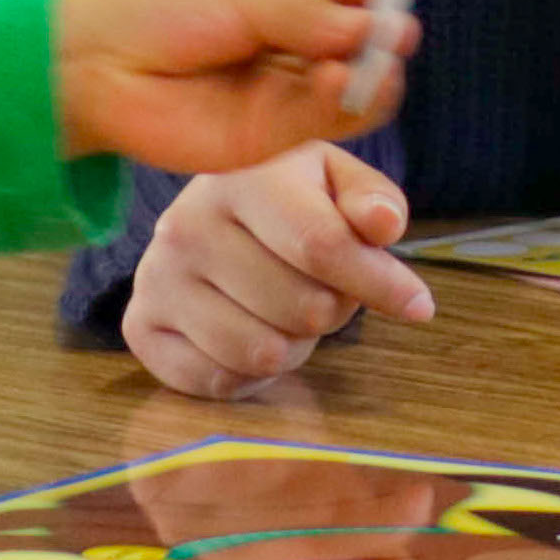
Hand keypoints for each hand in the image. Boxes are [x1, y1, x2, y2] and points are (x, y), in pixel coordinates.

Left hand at [53, 0, 411, 173]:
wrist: (99, 67)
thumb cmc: (161, 10)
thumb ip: (311, 14)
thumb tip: (385, 31)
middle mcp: (297, 39)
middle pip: (368, 37)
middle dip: (385, 36)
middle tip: (387, 37)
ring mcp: (288, 87)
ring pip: (362, 85)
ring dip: (374, 75)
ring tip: (356, 66)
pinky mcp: (276, 133)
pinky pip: (332, 120)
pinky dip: (347, 103)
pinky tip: (335, 83)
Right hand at [121, 144, 432, 398]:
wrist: (214, 212)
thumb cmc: (292, 197)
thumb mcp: (339, 181)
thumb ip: (372, 200)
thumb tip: (384, 226)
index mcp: (242, 177)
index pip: (320, 245)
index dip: (378, 283)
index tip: (419, 306)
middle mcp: (186, 223)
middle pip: (300, 308)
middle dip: (332, 310)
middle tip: (322, 289)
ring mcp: (155, 277)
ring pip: (260, 352)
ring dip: (294, 346)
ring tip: (287, 311)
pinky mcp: (139, 326)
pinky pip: (217, 382)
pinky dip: (250, 376)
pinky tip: (252, 334)